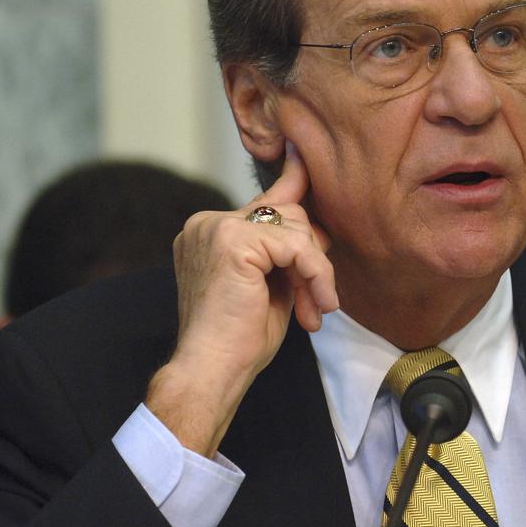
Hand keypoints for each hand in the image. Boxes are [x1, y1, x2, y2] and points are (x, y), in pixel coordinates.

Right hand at [146, 144, 338, 455]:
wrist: (212, 371)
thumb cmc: (239, 340)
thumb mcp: (272, 284)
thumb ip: (287, 251)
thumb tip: (318, 226)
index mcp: (210, 232)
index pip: (264, 201)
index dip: (293, 181)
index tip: (301, 156)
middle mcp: (207, 223)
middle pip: (288, 213)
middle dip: (312, 258)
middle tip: (316, 302)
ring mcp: (216, 227)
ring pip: (296, 228)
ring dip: (315, 272)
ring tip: (313, 309)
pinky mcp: (232, 240)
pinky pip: (296, 246)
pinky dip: (314, 274)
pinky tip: (316, 305)